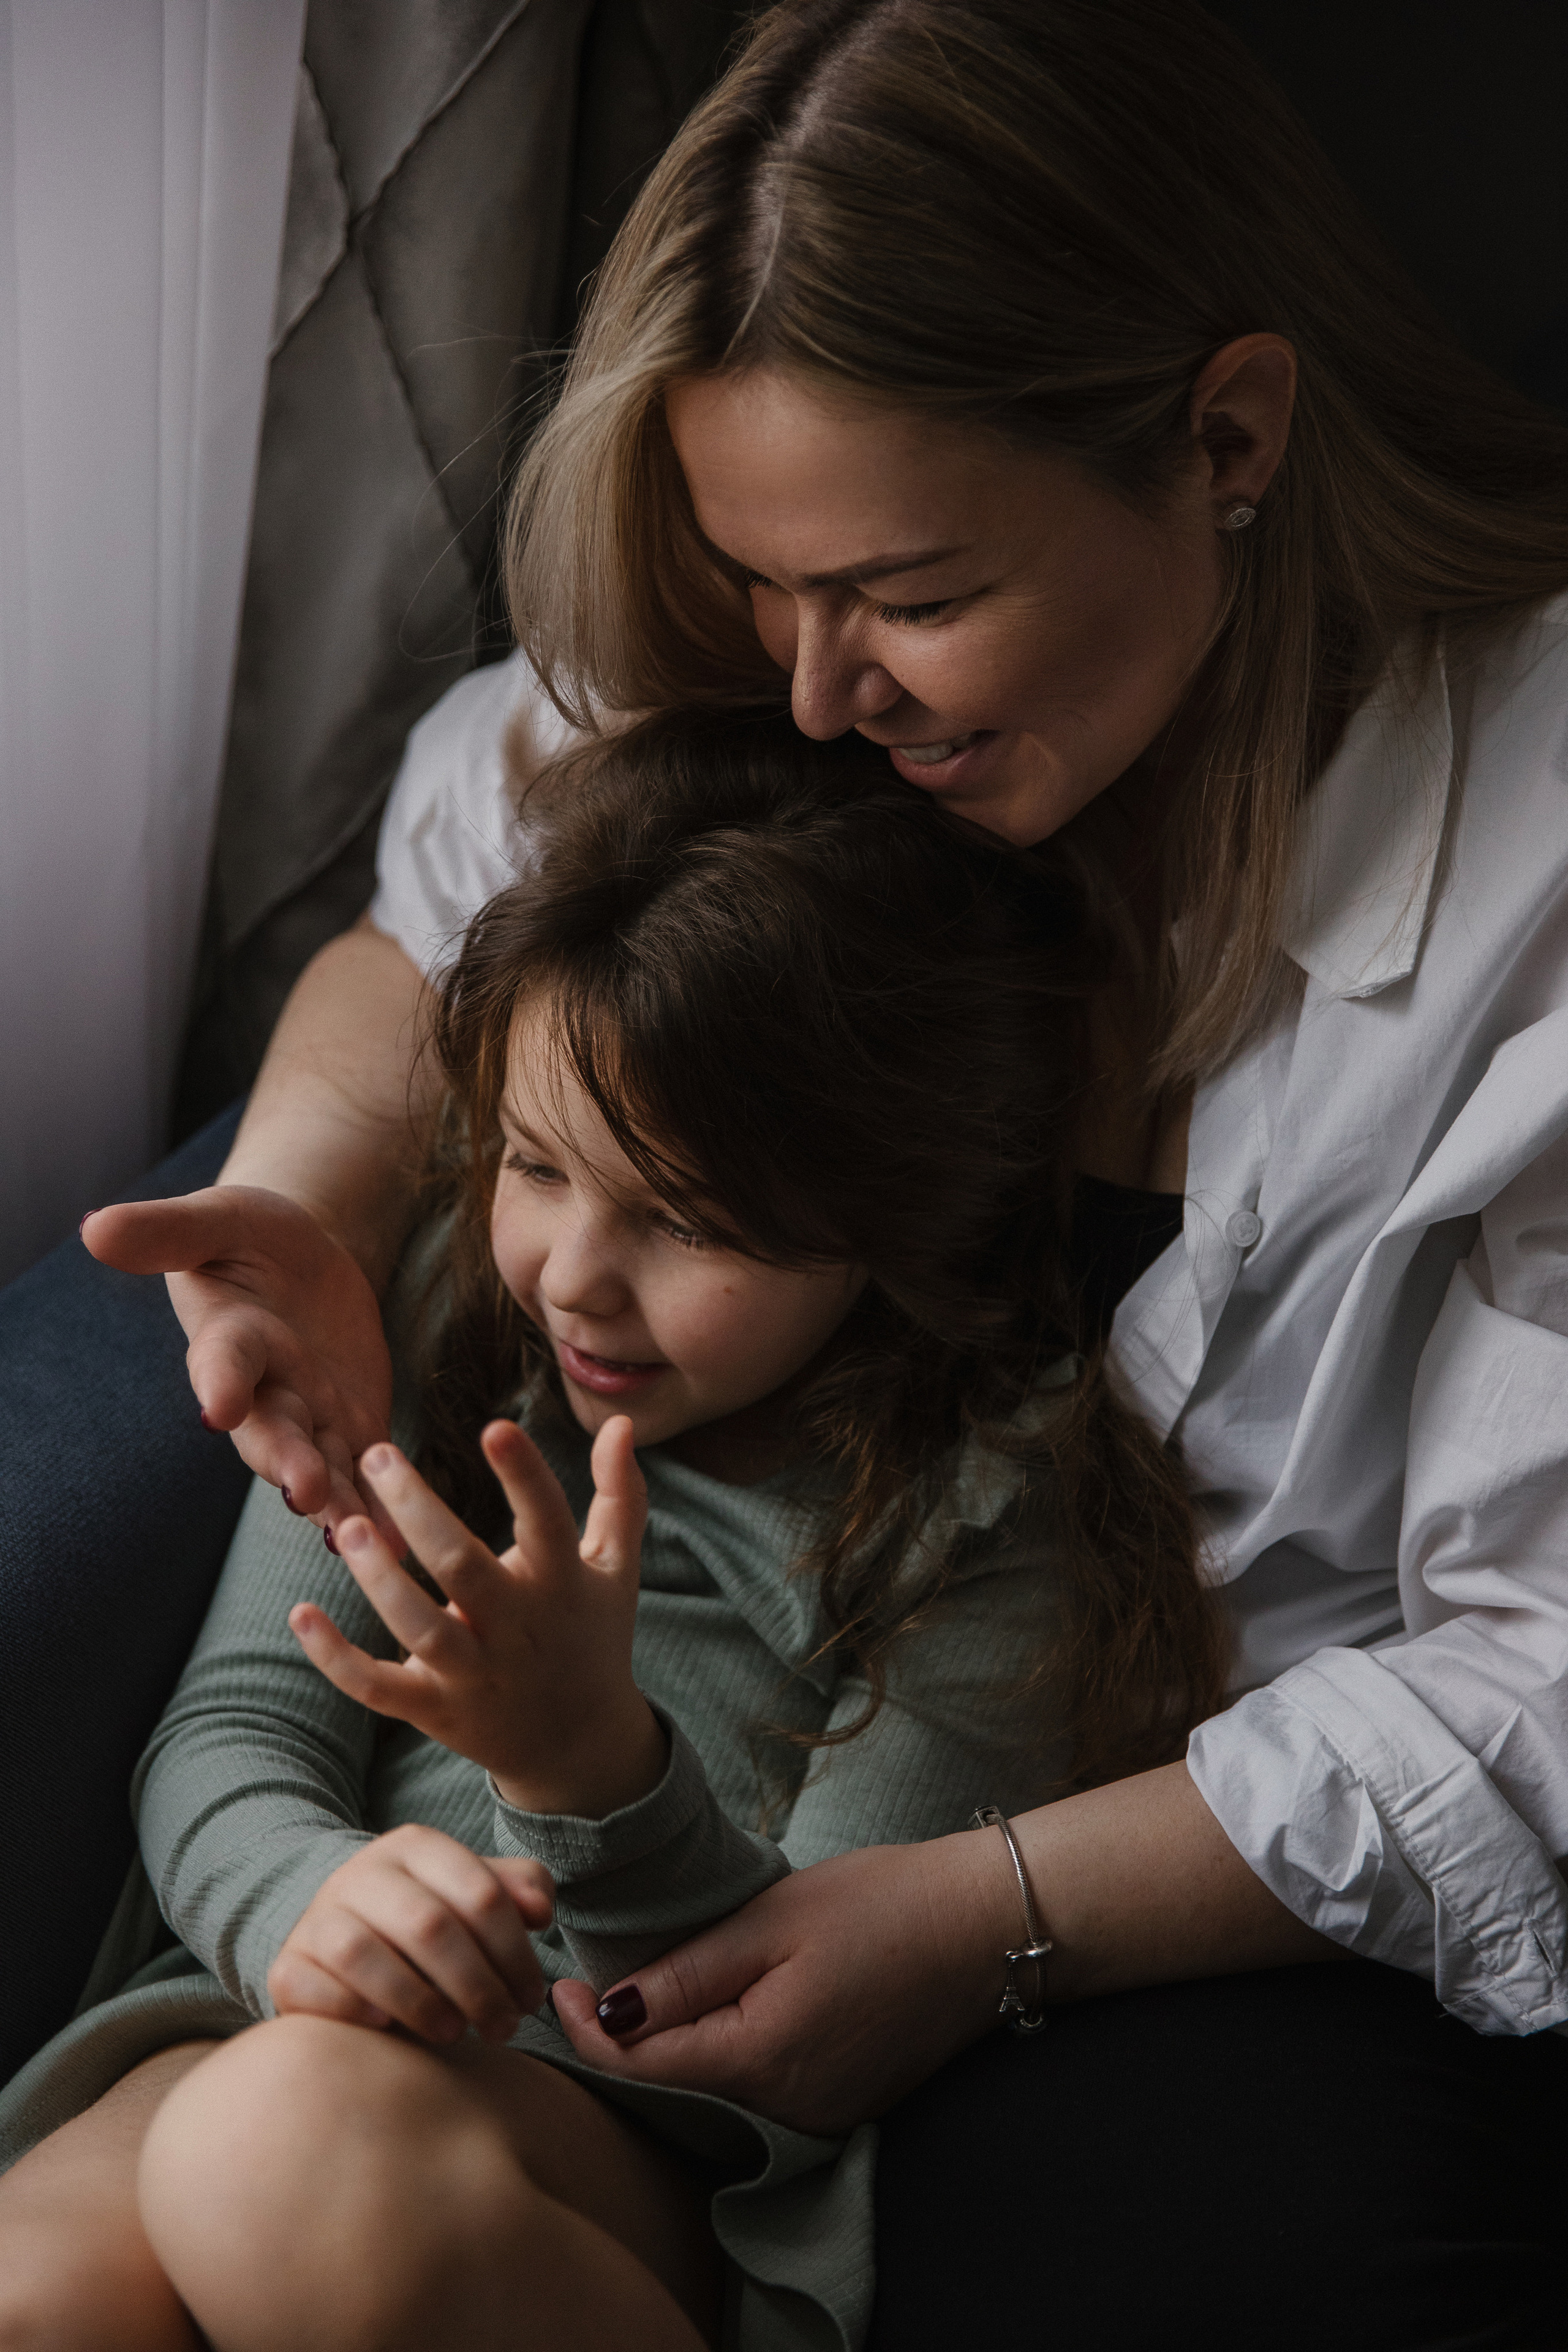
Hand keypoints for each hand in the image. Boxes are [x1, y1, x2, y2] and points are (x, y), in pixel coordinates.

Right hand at [82, 1186, 391, 1527]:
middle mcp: (263, 1390)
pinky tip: (394, 1541)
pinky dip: (377, 1507)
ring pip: (319, 1466)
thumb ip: (167, 1231)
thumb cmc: (249, 1235)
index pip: (221, 1362)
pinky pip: (364, 1473)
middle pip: (271, 1434)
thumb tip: (94, 1229)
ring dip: (334, 1501)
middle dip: (285, 1461)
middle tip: (301, 1489)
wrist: (304, 1259)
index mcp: (229, 1337)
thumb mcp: (218, 1219)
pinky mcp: (353, 1425)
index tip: (218, 1405)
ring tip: (354, 1533)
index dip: (219, 1381)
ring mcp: (310, 1415)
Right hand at [267, 1824, 553, 2042]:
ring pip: (365, 1954)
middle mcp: (362, 1871)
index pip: (480, 1893)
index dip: (515, 1953)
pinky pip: (312, 1985)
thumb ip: (517, 1890)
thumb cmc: (429, 1922)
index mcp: (417, 1846)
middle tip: (503, 2027)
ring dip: (420, 2002)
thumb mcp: (476, 1894)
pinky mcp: (287, 1962)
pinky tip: (387, 2028)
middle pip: (429, 1925)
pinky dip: (352, 2010)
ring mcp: (318, 1915)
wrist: (342, 1937)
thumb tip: (539, 1910)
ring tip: (454, 2033)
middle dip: (477, 1986)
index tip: (530, 1998)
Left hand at [289, 1417, 667, 1817]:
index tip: (493, 1427)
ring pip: (418, 1628)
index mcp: (561, 1583)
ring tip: (346, 1525)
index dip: (523, 1476)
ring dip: (379, 1580)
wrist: (579, 1746)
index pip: (546, 1521)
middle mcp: (516, 1629)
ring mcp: (472, 1675)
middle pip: (463, 1568)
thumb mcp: (616, 1568)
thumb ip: (620, 1494)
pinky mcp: (434, 1710)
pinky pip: (377, 1687)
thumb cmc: (593, 1635)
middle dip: (418, 1510)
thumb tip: (621, 1423)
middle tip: (376, 1453)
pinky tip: (301, 1613)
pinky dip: (336, 1658)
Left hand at [550, 1834, 1011, 2134]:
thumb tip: (610, 2010)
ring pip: (715, 2092)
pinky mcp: (841, 2106)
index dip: (588, 2030)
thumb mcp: (771, 1921)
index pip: (642, 2066)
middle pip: (675, 2087)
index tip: (562, 1984)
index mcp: (762, 2059)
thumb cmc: (880, 1905)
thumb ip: (687, 1974)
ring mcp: (819, 2116)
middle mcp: (788, 2110)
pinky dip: (725, 2056)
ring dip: (676, 2048)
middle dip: (627, 2040)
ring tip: (651, 1988)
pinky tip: (722, 2009)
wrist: (984, 1926)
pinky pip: (758, 2092)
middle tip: (594, 1980)